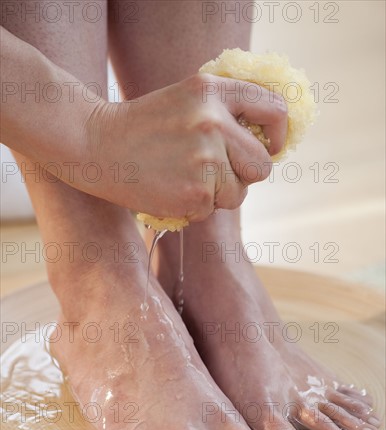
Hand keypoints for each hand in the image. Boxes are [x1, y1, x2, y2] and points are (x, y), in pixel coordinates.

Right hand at [85, 73, 287, 221]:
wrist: (94, 144)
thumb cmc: (143, 125)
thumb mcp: (186, 99)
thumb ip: (226, 110)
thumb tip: (268, 139)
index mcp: (213, 91)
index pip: (274, 110)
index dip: (279, 134)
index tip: (270, 146)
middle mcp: (213, 122)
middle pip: (262, 165)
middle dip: (245, 175)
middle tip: (220, 174)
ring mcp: (205, 160)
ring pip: (238, 193)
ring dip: (218, 194)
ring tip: (184, 179)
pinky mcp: (194, 194)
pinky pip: (212, 209)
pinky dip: (194, 207)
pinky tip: (169, 189)